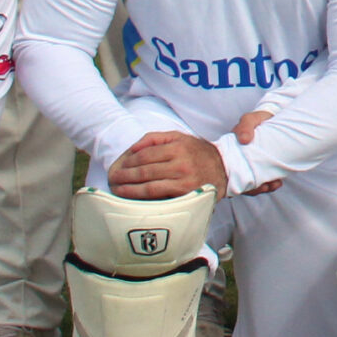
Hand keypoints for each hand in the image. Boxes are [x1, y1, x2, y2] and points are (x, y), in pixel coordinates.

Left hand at [109, 131, 229, 200]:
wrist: (225, 169)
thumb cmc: (198, 153)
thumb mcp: (179, 137)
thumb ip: (155, 138)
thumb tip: (133, 148)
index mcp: (177, 147)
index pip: (144, 156)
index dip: (128, 162)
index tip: (118, 167)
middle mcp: (180, 164)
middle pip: (144, 171)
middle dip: (124, 177)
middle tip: (112, 180)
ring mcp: (184, 181)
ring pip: (149, 187)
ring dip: (130, 190)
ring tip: (117, 190)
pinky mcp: (186, 196)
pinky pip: (160, 198)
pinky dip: (144, 199)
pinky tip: (134, 200)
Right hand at [225, 111, 285, 194]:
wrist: (274, 118)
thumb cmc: (258, 119)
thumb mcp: (250, 119)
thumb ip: (245, 126)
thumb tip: (243, 139)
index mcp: (230, 151)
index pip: (227, 171)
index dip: (234, 181)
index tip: (247, 183)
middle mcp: (237, 161)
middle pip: (239, 181)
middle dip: (251, 188)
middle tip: (264, 186)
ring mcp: (249, 165)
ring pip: (251, 183)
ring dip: (261, 187)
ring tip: (273, 184)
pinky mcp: (261, 167)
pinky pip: (262, 180)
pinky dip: (269, 184)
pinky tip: (277, 183)